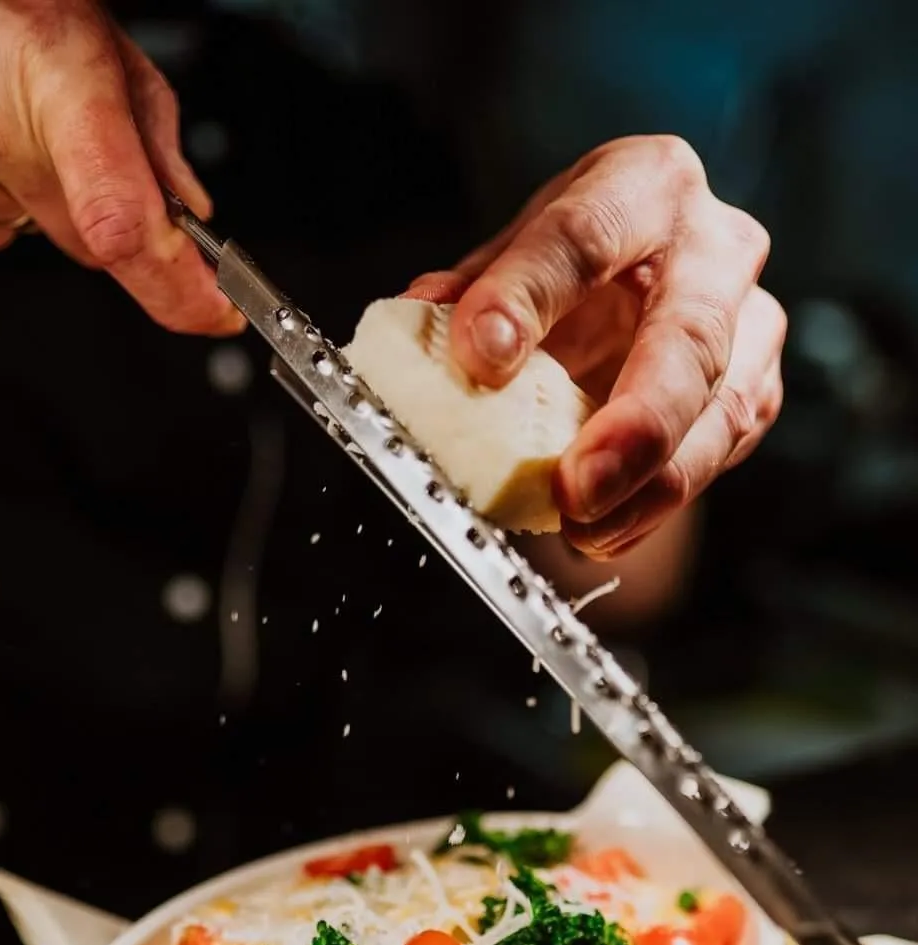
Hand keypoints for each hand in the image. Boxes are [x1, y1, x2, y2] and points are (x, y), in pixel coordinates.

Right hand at [0, 0, 241, 334]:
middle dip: (105, 212)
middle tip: (78, 141)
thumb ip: (154, 135)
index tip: (214, 310)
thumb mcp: (101, 42)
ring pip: (35, 235)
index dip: (176, 285)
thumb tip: (187, 218)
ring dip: (37, 192)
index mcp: (56, 80)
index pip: (121, 221)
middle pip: (91, 242)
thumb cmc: (6, 2)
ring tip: (11, 118)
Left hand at [407, 136, 785, 557]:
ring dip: (651, 484)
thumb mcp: (517, 255)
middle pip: (689, 339)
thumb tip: (415, 322)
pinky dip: (656, 504)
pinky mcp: (757, 391)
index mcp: (644, 185)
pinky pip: (717, 455)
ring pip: (721, 412)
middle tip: (576, 486)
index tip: (482, 355)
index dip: (529, 296)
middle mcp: (715, 247)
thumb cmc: (576, 259)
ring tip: (585, 526)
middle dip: (636, 421)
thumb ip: (472, 290)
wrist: (647, 277)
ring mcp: (750, 323)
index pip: (586, 236)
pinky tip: (608, 531)